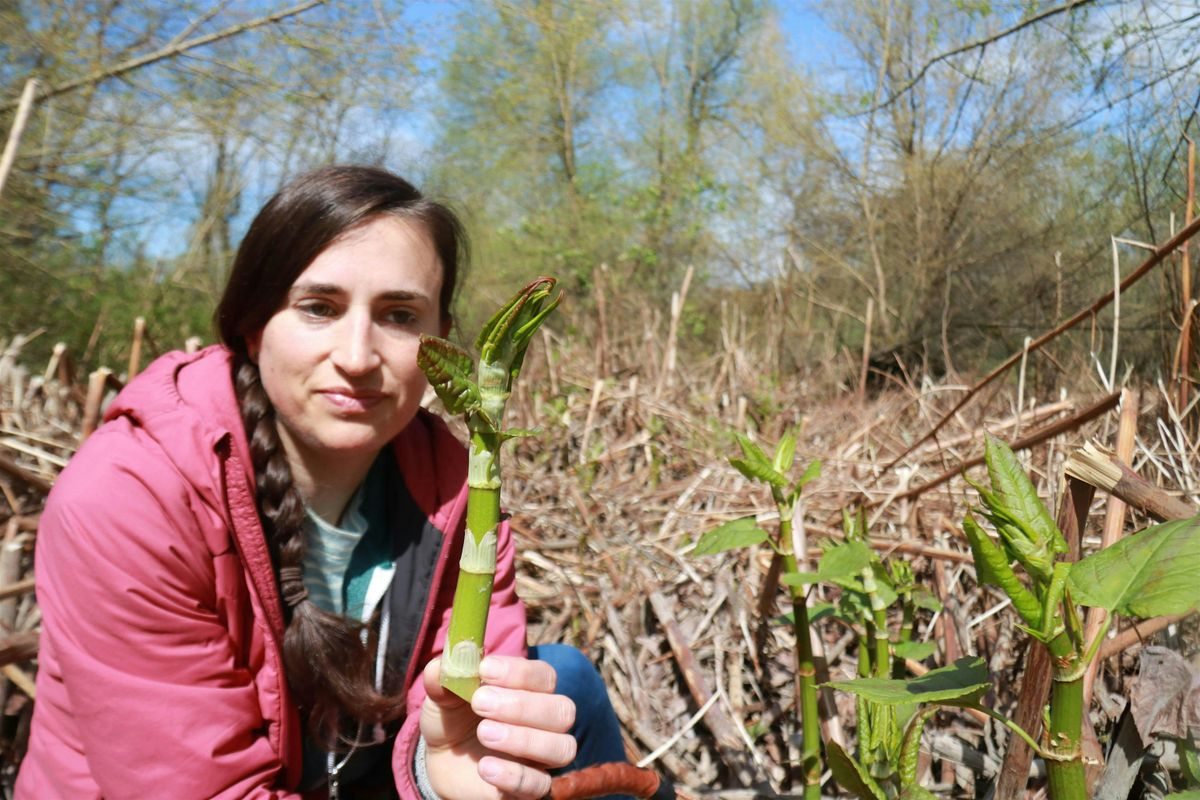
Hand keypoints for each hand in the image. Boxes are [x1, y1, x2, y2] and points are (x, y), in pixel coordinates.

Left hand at [420, 654, 576, 798]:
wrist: (441, 761)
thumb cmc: (453, 719)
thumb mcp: (443, 698)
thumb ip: (444, 680)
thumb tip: (440, 666)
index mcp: (531, 691)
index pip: (544, 676)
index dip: (519, 672)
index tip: (485, 669)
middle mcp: (545, 722)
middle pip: (562, 710)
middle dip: (521, 705)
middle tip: (480, 702)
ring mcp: (540, 757)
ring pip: (562, 747)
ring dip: (524, 739)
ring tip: (484, 733)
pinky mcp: (529, 789)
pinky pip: (539, 785)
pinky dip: (514, 775)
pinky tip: (485, 767)